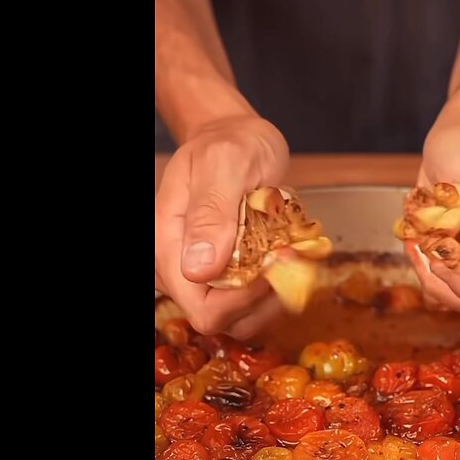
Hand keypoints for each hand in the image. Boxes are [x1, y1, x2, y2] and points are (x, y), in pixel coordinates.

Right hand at [155, 116, 289, 337]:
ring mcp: (204, 278)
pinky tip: (289, 259)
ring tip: (292, 255)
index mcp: (167, 245)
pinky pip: (255, 305)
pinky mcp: (227, 279)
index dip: (244, 299)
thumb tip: (198, 267)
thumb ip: (211, 212)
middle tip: (291, 257)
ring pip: (243, 319)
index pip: (201, 307)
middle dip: (264, 297)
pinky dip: (279, 289)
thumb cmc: (228, 144)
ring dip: (277, 296)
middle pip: (223, 320)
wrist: (236, 138)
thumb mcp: (223, 164)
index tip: (276, 263)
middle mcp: (180, 269)